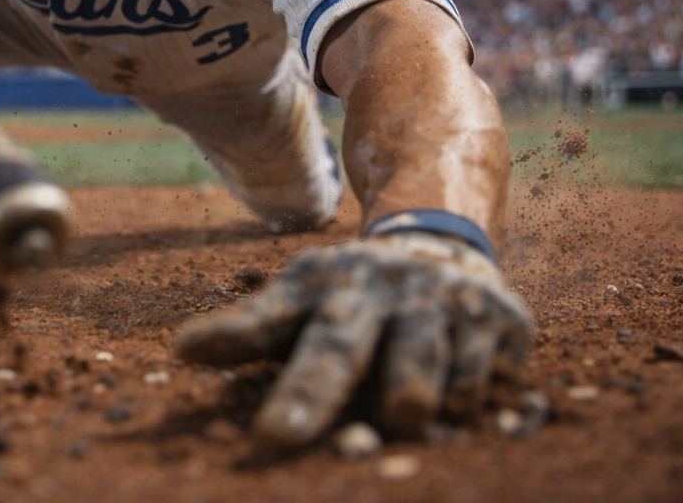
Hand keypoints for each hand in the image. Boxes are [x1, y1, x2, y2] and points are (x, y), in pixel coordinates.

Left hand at [175, 232, 531, 444]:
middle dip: (309, 394)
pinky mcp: (500, 318)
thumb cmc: (356, 297)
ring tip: (402, 416)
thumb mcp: (301, 300)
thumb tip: (182, 351)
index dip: (232, 337)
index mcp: (322, 284)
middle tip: (276, 436)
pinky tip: (458, 388)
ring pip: (419, 372)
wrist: (445, 246)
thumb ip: (251, 330)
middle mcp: (379, 287)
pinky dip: (464, 403)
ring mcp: (442, 299)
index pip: (269, 317)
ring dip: (406, 405)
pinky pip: (479, 385)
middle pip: (338, 348)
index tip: (186, 350)